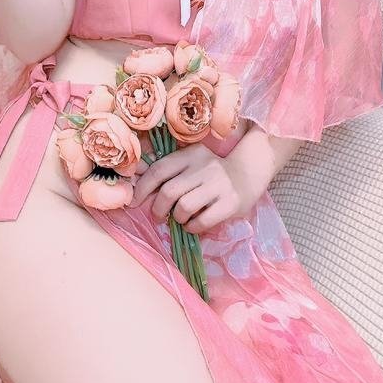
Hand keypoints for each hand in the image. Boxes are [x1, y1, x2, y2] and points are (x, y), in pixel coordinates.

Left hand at [130, 142, 259, 234]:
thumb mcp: (190, 164)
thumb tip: (134, 178)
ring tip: (181, 218)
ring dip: (177, 218)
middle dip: (158, 208)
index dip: (142, 188)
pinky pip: (202, 221)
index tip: (134, 202)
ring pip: (184, 207)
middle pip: (169, 191)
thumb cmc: (211, 172)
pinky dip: (192, 227)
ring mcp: (219, 185)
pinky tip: (194, 224)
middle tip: (159, 215)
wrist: (248, 174)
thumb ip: (166, 171)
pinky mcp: (230, 203)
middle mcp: (205, 167)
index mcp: (190, 155)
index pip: (159, 170)